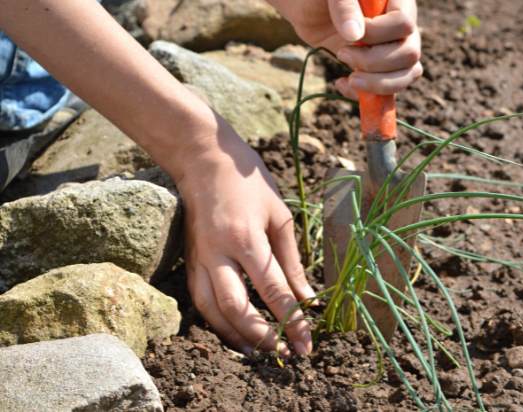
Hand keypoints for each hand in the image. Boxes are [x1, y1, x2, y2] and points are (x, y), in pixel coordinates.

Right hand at [176, 115, 314, 355]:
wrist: (202, 159)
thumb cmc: (248, 182)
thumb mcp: (279, 214)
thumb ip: (291, 260)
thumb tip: (307, 297)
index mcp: (245, 237)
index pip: (272, 289)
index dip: (291, 319)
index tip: (306, 342)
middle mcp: (217, 252)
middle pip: (236, 307)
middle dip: (262, 336)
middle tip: (285, 352)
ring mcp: (198, 258)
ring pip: (211, 310)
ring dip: (235, 336)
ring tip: (259, 352)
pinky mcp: (188, 262)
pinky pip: (199, 301)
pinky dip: (216, 323)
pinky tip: (234, 334)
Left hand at [273, 0, 421, 98]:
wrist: (305, 9)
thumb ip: (344, 7)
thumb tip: (355, 35)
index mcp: (396, 2)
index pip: (405, 24)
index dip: (379, 34)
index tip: (352, 32)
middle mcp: (401, 28)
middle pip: (410, 54)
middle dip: (375, 62)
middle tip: (343, 53)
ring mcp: (393, 50)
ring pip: (407, 75)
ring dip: (378, 83)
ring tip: (350, 79)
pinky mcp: (379, 70)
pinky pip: (388, 91)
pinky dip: (366, 96)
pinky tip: (342, 84)